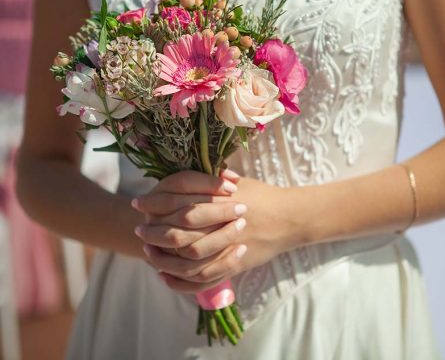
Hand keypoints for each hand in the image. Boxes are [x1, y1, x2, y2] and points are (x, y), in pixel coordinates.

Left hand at [134, 171, 302, 292]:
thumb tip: (175, 179)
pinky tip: (166, 275)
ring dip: (163, 257)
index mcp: (220, 199)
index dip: (155, 203)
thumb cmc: (262, 196)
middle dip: (154, 232)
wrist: (290, 218)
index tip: (138, 204)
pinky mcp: (234, 265)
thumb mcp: (236, 181)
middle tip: (138, 230)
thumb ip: (208, 180)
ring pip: (188, 258)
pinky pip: (202, 279)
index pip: (178, 200)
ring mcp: (229, 247)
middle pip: (178, 231)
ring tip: (148, 252)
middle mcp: (223, 224)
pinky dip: (180, 280)